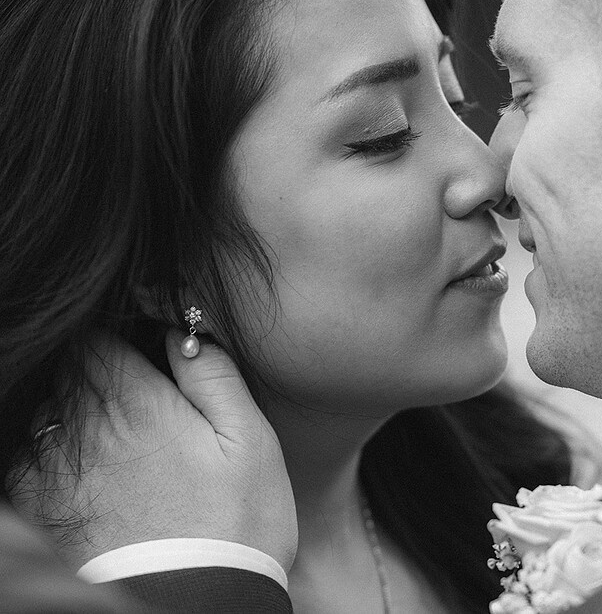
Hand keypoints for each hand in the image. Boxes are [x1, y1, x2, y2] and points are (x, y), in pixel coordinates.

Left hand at [11, 331, 296, 570]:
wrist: (198, 604)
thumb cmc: (237, 520)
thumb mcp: (251, 439)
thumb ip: (214, 374)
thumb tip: (184, 332)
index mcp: (135, 403)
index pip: (97, 338)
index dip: (121, 338)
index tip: (147, 355)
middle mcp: (84, 430)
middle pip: (70, 370)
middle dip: (101, 369)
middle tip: (144, 398)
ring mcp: (56, 471)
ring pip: (49, 410)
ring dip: (78, 409)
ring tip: (125, 439)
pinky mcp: (45, 508)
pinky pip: (31, 456)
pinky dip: (55, 450)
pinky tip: (96, 470)